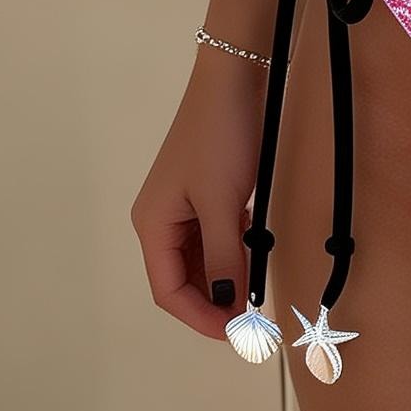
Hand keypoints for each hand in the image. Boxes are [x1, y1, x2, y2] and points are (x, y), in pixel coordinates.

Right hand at [130, 46, 267, 341]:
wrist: (236, 75)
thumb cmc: (222, 140)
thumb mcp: (222, 204)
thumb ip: (224, 258)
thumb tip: (227, 308)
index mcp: (152, 223)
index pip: (168, 290)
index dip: (200, 317)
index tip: (238, 334)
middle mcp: (162, 217)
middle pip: (183, 277)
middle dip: (214, 300)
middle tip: (253, 319)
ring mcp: (185, 202)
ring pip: (202, 257)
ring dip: (227, 276)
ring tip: (257, 291)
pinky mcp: (208, 188)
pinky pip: (216, 233)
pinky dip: (235, 249)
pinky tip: (257, 254)